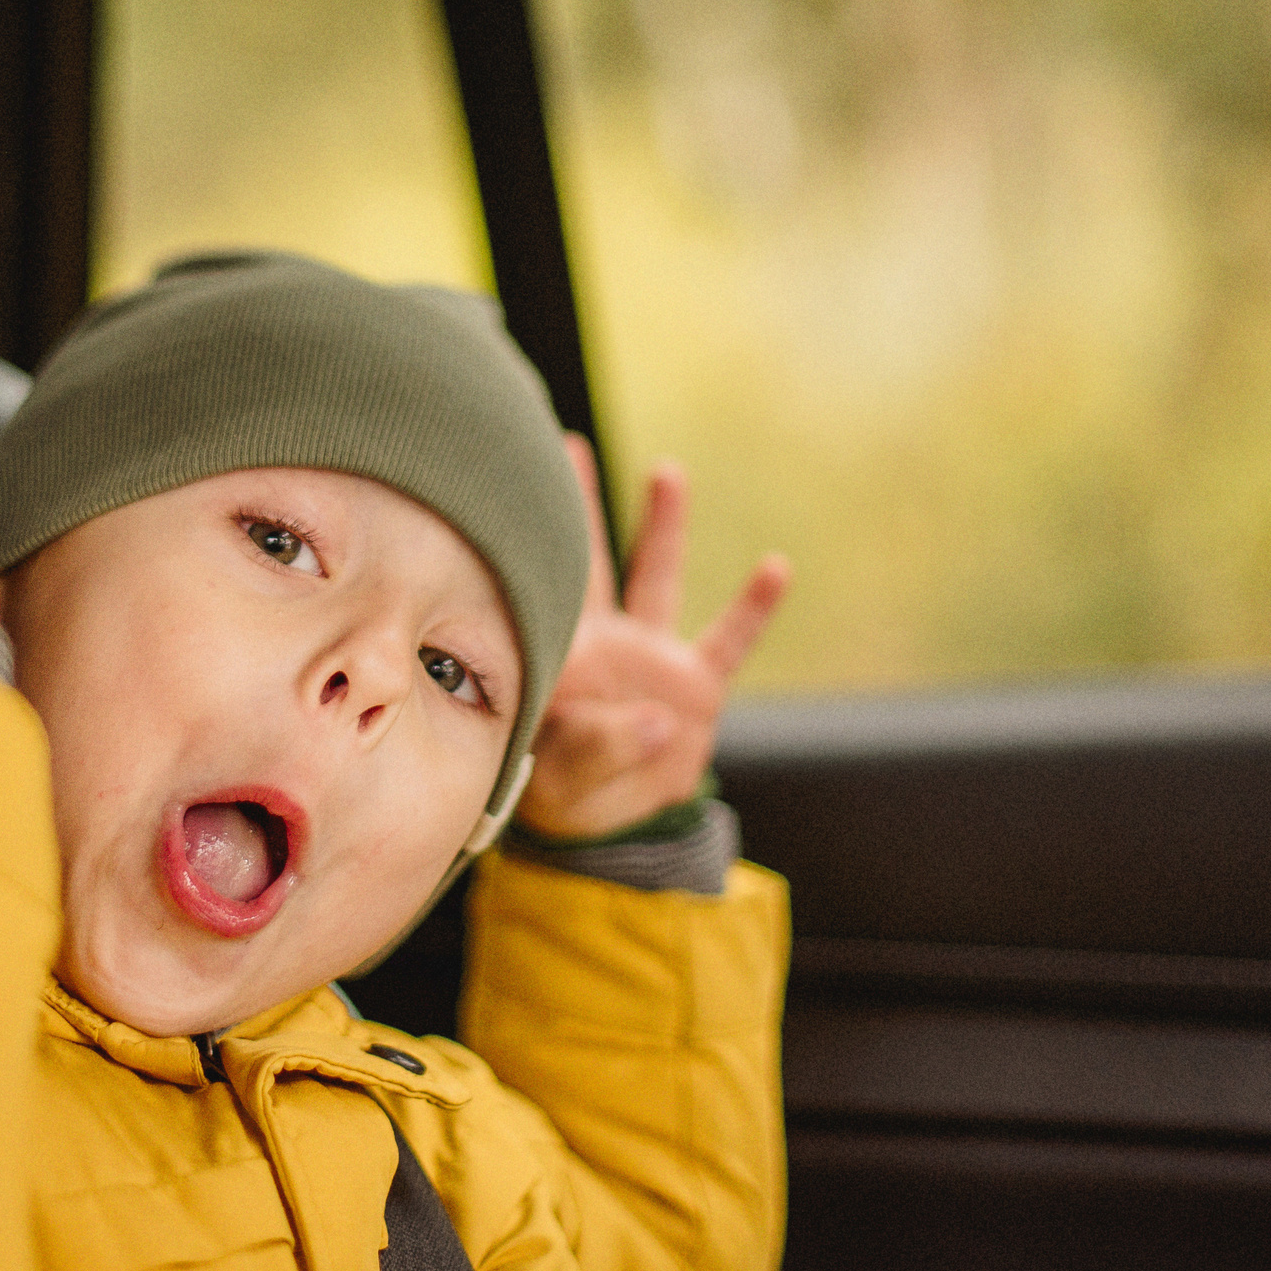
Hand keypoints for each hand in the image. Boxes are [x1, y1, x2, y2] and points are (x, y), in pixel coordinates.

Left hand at [517, 435, 789, 838]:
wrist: (614, 826)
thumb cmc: (568, 796)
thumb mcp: (566, 784)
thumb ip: (603, 752)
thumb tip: (663, 721)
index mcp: (556, 659)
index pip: (533, 597)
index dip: (516, 552)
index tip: (495, 494)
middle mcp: (602, 644)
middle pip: (585, 563)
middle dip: (574, 506)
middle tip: (559, 444)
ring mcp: (651, 658)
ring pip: (655, 578)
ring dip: (661, 526)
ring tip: (665, 473)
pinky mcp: (697, 684)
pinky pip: (729, 639)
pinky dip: (751, 606)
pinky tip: (775, 567)